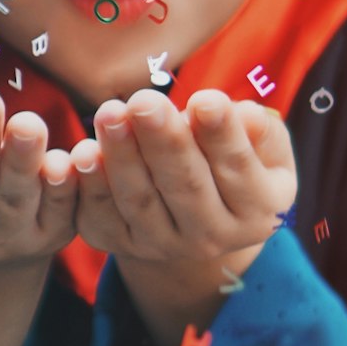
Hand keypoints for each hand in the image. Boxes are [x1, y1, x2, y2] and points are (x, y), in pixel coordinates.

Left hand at [71, 88, 295, 274]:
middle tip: (145, 101)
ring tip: (110, 113)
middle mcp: (212, 238)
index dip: (221, 136)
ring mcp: (164, 246)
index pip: (238, 169)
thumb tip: (246, 116)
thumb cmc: (235, 159)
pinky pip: (102, 216)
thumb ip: (259, 132)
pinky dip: (91, 186)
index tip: (205, 100)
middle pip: (185, 186)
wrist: (198, 211)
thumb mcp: (264, 148)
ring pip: (140, 200)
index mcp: (256, 212)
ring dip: (121, 156)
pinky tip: (82, 152)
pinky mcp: (122, 244)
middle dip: (163, 142)